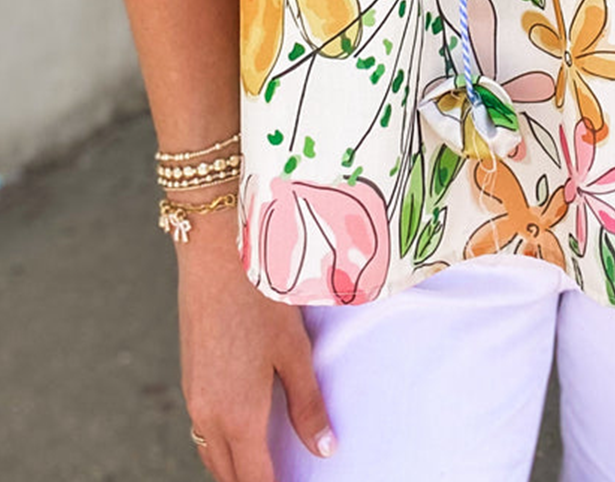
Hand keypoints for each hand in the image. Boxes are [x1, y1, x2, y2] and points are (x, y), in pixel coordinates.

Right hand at [177, 211, 334, 480]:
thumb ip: (307, 405)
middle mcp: (209, 415)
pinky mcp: (188, 377)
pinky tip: (242, 428)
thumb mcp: (294, 352)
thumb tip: (324, 449)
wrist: (215, 255)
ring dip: (233, 465)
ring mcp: (193, 396)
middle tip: (280, 476)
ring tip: (263, 462)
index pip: (255, 480)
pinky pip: (202, 428)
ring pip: (210, 452)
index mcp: (238, 416)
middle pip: (228, 473)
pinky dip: (220, 441)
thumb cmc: (261, 299)